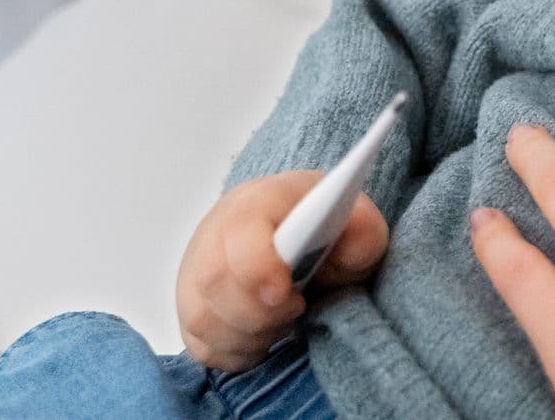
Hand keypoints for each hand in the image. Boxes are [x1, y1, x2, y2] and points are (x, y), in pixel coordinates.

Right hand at [175, 171, 388, 370]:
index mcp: (257, 202)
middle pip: (213, 281)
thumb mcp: (358, 224)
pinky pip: (201, 346)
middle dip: (260, 311)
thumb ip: (363, 231)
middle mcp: (215, 234)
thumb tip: (353, 242)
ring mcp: (195, 273)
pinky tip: (265, 332)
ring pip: (203, 320)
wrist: (300, 240)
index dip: (258, 266)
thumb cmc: (323, 231)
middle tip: (298, 306)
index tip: (286, 293)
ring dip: (251, 334)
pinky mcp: (191, 310)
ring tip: (284, 318)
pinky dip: (238, 352)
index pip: (241, 229)